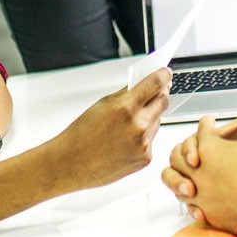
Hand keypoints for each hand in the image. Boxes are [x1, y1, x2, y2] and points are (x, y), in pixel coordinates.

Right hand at [48, 67, 172, 189]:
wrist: (71, 164)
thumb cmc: (81, 135)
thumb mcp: (102, 104)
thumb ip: (126, 93)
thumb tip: (144, 84)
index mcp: (126, 108)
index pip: (156, 84)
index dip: (163, 75)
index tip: (165, 73)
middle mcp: (138, 126)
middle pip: (163, 101)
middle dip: (161, 93)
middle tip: (157, 90)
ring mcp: (144, 144)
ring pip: (157, 121)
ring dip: (149, 117)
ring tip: (128, 124)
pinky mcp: (145, 158)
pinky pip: (151, 140)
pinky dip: (144, 137)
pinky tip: (125, 141)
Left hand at [163, 82, 236, 233]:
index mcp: (211, 149)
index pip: (201, 129)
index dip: (206, 123)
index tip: (209, 122)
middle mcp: (200, 171)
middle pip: (177, 155)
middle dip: (183, 148)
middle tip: (193, 146)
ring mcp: (201, 193)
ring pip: (175, 182)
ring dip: (179, 174)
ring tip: (188, 171)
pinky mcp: (207, 212)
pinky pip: (189, 205)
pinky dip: (190, 199)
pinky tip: (197, 197)